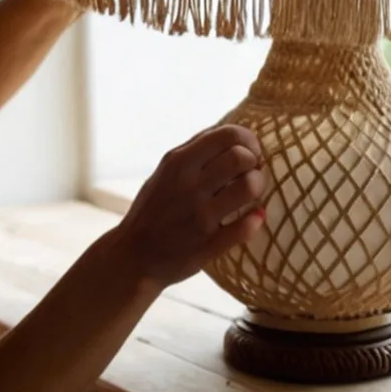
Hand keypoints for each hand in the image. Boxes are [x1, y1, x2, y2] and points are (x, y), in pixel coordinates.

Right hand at [113, 124, 266, 291]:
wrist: (132, 256)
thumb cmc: (152, 209)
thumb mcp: (165, 171)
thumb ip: (194, 151)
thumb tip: (231, 135)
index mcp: (178, 162)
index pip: (226, 135)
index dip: (247, 139)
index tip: (250, 149)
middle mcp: (189, 186)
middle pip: (240, 157)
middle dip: (254, 160)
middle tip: (252, 169)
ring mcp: (200, 216)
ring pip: (248, 187)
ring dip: (258, 185)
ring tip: (252, 190)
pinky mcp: (209, 244)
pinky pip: (246, 226)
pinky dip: (255, 218)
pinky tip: (254, 215)